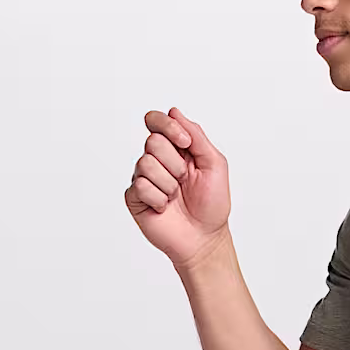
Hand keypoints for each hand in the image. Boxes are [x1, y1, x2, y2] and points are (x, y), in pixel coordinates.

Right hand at [124, 106, 230, 267]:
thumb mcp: (214, 164)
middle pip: (152, 141)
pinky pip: (141, 186)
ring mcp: (143, 178)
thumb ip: (196, 136)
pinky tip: (164, 208)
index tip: (185, 143)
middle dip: (175, 163)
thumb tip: (174, 111)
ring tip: (175, 196)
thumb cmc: (212, 204)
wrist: (205, 237)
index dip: (167, 126)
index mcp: (174, 148)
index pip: (156, 121)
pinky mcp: (134, 197)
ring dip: (169, 183)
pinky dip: (159, 199)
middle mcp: (156, 159)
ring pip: (146, 163)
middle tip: (184, 180)